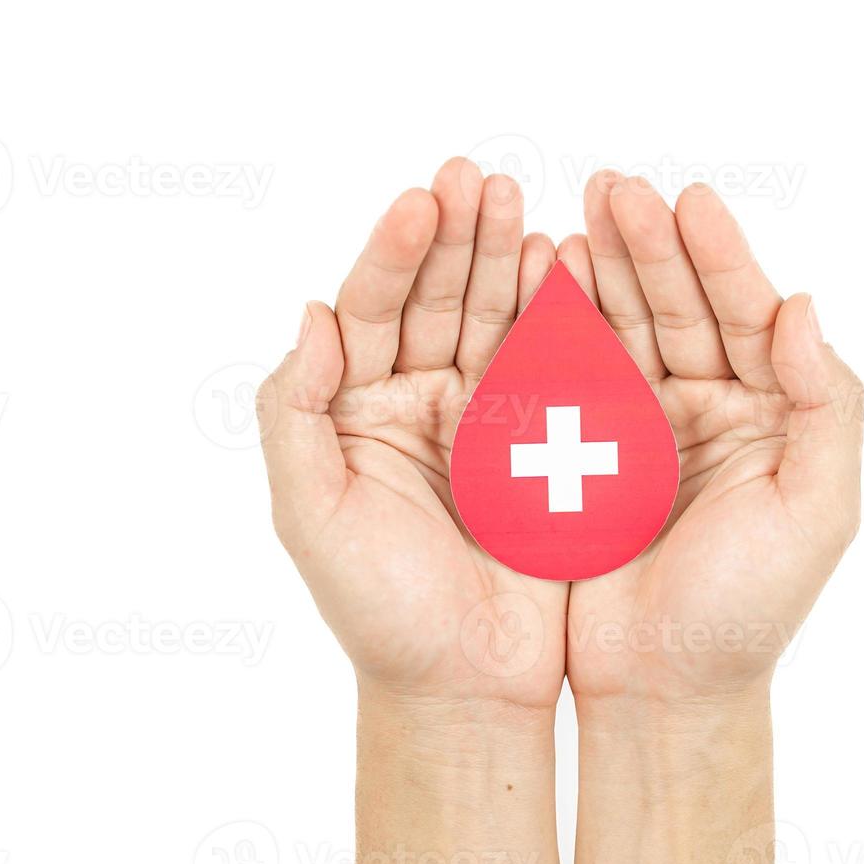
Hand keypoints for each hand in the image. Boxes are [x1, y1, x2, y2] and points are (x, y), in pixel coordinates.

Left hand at [257, 158, 567, 710]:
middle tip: (480, 179)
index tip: (421, 202)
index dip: (394, 255)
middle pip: (436, 300)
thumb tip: (311, 313)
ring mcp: (485, 418)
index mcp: (357, 412)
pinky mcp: (546, 442)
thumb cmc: (379, 611)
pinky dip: (560, 314)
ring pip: (495, 319)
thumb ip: (297, 414)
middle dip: (457, 238)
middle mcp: (418, 402)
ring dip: (507, 260)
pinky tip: (566, 265)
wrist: (465, 684)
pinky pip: (551, 365)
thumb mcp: (312, 515)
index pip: (369, 311)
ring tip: (521, 204)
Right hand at [561, 173, 863, 702]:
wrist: (660, 689)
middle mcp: (711, 410)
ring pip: (622, 328)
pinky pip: (572, 374)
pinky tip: (541, 275)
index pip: (749, 318)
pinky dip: (557, 324)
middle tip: (613, 187)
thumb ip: (826, 408)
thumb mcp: (817, 513)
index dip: (719, 258)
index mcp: (773, 417)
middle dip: (648, 246)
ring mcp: (645, 427)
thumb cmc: (747, 613)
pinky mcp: (585, 451)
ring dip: (600, 269)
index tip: (687, 200)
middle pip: (680, 308)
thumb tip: (804, 307)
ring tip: (574, 213)